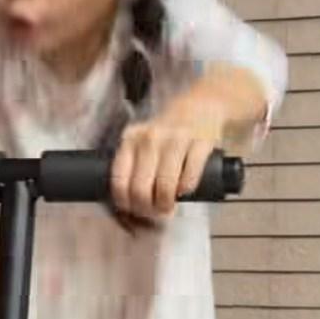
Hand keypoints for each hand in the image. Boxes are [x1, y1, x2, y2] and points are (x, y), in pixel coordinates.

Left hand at [110, 92, 225, 220]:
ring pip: (165, 186)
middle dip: (147, 209)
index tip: (133, 210)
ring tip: (168, 206)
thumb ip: (132, 165)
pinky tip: (184, 191)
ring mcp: (176, 139)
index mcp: (130, 140)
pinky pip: (189, 177)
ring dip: (166, 204)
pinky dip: (186, 190)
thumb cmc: (167, 133)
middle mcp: (150, 138)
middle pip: (140, 189)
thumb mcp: (142, 141)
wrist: (200, 106)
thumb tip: (128, 203)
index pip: (119, 181)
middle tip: (154, 212)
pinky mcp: (200, 142)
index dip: (126, 203)